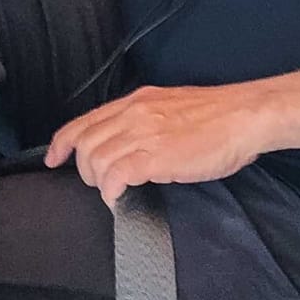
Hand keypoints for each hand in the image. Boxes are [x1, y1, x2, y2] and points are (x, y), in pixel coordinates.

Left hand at [44, 75, 299, 205]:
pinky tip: (121, 197)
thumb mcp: (173, 108)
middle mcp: (134, 113)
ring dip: (99, 182)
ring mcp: (143, 133)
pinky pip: (115, 176)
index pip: (85, 120)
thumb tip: (133, 144)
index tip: (54, 157)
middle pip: (85, 143)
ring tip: (114, 192)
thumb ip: (148, 121)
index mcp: (138, 101)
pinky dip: (112, 191)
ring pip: (96, 160)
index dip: (63, 142)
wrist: (246, 116)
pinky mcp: (155, 156)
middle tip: (98, 184)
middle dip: (83, 169)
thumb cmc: (219, 117)